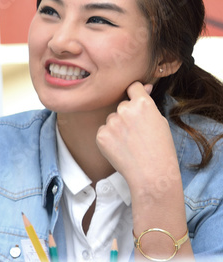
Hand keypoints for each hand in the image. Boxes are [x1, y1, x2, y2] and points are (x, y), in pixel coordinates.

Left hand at [96, 81, 181, 200]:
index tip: (134, 99)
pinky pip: (104, 131)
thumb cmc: (161, 149)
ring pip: (111, 119)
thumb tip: (143, 87)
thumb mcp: (160, 122)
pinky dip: (110, 138)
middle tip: (138, 134)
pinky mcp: (101, 135)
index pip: (132, 87)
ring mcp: (111, 122)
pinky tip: (121, 149)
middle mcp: (124, 109)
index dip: (134, 93)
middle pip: (122, 106)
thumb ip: (148, 104)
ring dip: (118, 127)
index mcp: (142, 103)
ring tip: (131, 143)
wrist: (152, 173)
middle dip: (128, 116)